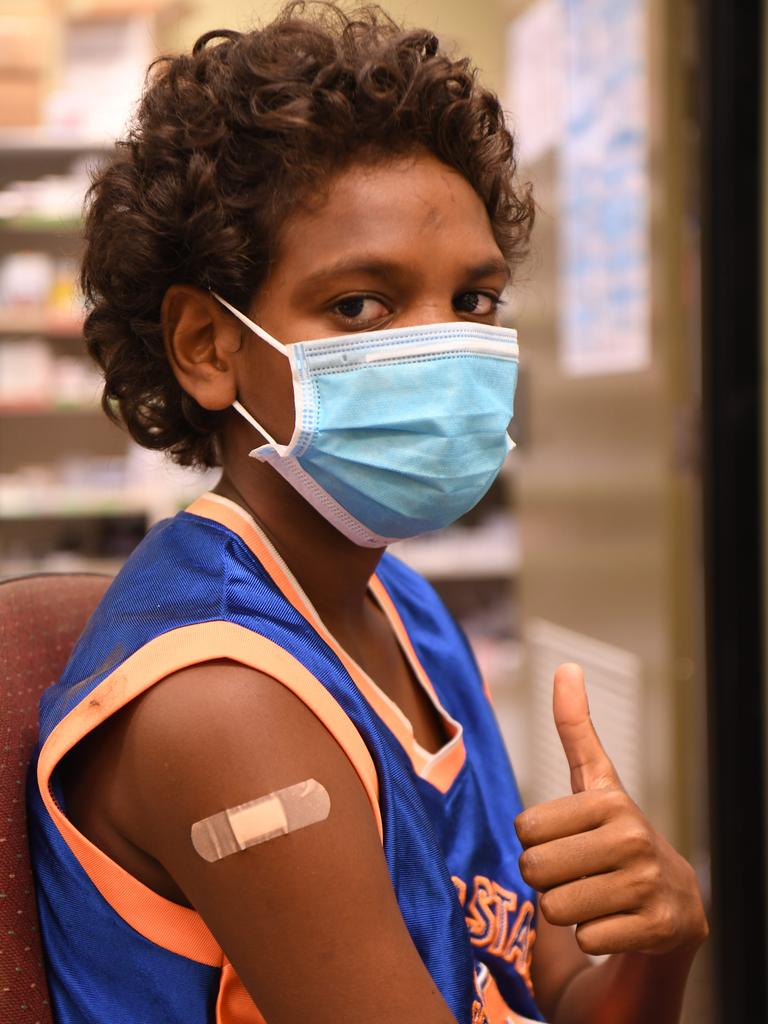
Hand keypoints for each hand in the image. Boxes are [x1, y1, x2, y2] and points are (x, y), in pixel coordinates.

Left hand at [515, 663, 707, 956]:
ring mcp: (647, 884)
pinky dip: (593, 936)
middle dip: (547, 878)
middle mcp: (632, 837)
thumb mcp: (595, 781)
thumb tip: (567, 665)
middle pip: (535, 870)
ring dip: (568, 909)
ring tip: (597, 894)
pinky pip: (584, 938)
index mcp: (608, 800)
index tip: (566, 839)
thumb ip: (575, 727)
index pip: (525, 830)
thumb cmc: (614, 835)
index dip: (536, 841)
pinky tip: (617, 920)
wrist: (671, 901)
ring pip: (556, 908)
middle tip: (578, 873)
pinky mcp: (656, 928)